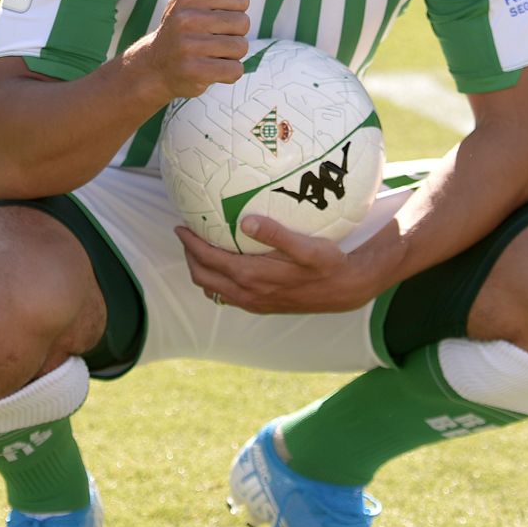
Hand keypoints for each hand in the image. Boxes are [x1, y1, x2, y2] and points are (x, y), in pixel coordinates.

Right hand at [126, 0, 251, 99]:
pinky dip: (228, 73)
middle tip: (211, 39)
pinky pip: (235, 71)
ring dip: (231, 55)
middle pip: (243, 24)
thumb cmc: (180, 24)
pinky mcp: (193, 71)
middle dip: (234, 35)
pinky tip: (210, 69)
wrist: (154, 66)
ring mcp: (188, 46)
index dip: (234, 11)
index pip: (242, 0)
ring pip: (240, 48)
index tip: (214, 18)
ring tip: (210, 54)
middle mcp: (186, 18)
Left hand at [176, 215, 389, 313]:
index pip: (208, 260)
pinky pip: (227, 295)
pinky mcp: (261, 305)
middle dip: (190, 256)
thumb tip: (245, 221)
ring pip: (213, 289)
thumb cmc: (328, 264)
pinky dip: (217, 280)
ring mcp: (253, 302)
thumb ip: (275, 234)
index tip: (181, 226)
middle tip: (187, 234)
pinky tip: (225, 265)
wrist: (346, 290)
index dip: (190, 244)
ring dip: (202, 269)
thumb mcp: (306, 246)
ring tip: (201, 248)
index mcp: (252, 277)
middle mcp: (247, 293)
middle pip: (203, 277)